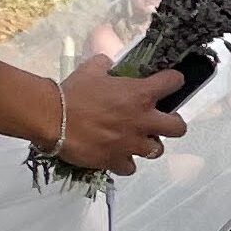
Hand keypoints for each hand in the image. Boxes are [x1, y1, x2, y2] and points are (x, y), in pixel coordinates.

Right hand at [57, 55, 189, 175]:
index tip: (169, 82)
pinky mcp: (116, 161)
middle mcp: (143, 120)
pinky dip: (125, 162)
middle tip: (159, 120)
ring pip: (157, 150)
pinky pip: (130, 167)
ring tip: (138, 140)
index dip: (173, 81)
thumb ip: (106, 66)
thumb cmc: (73, 92)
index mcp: (141, 94)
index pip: (174, 82)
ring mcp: (131, 144)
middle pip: (178, 128)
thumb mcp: (92, 69)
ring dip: (149, 144)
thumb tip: (108, 63)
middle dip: (173, 123)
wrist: (52, 118)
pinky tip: (117, 155)